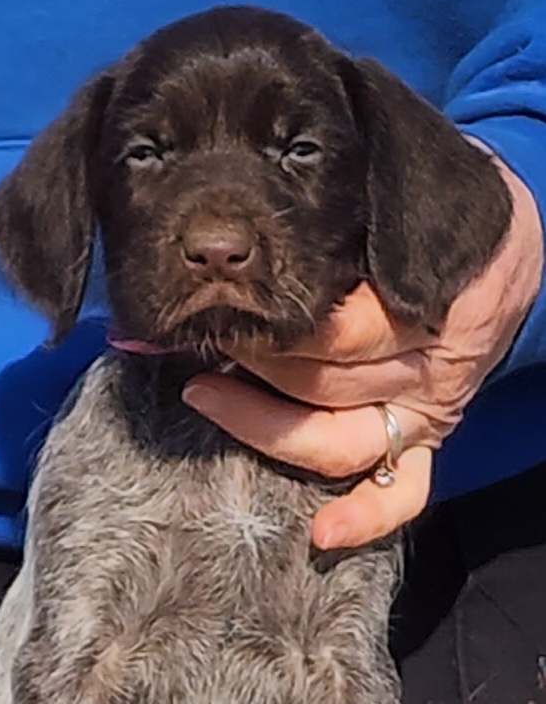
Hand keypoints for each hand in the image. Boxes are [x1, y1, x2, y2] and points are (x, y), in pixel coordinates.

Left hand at [183, 158, 542, 549]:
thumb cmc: (449, 200)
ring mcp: (426, 412)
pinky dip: (364, 517)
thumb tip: (303, 173)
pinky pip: (403, 495)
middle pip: (326, 385)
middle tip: (197, 333)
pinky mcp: (425, 441)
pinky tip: (319, 534)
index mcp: (435, 302)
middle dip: (251, 362)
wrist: (507, 240)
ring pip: (340, 441)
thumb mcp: (418, 168)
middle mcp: (430, 367)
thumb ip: (378, 183)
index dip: (279, 322)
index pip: (346, 329)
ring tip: (202, 392)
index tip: (223, 300)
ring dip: (263, 426)